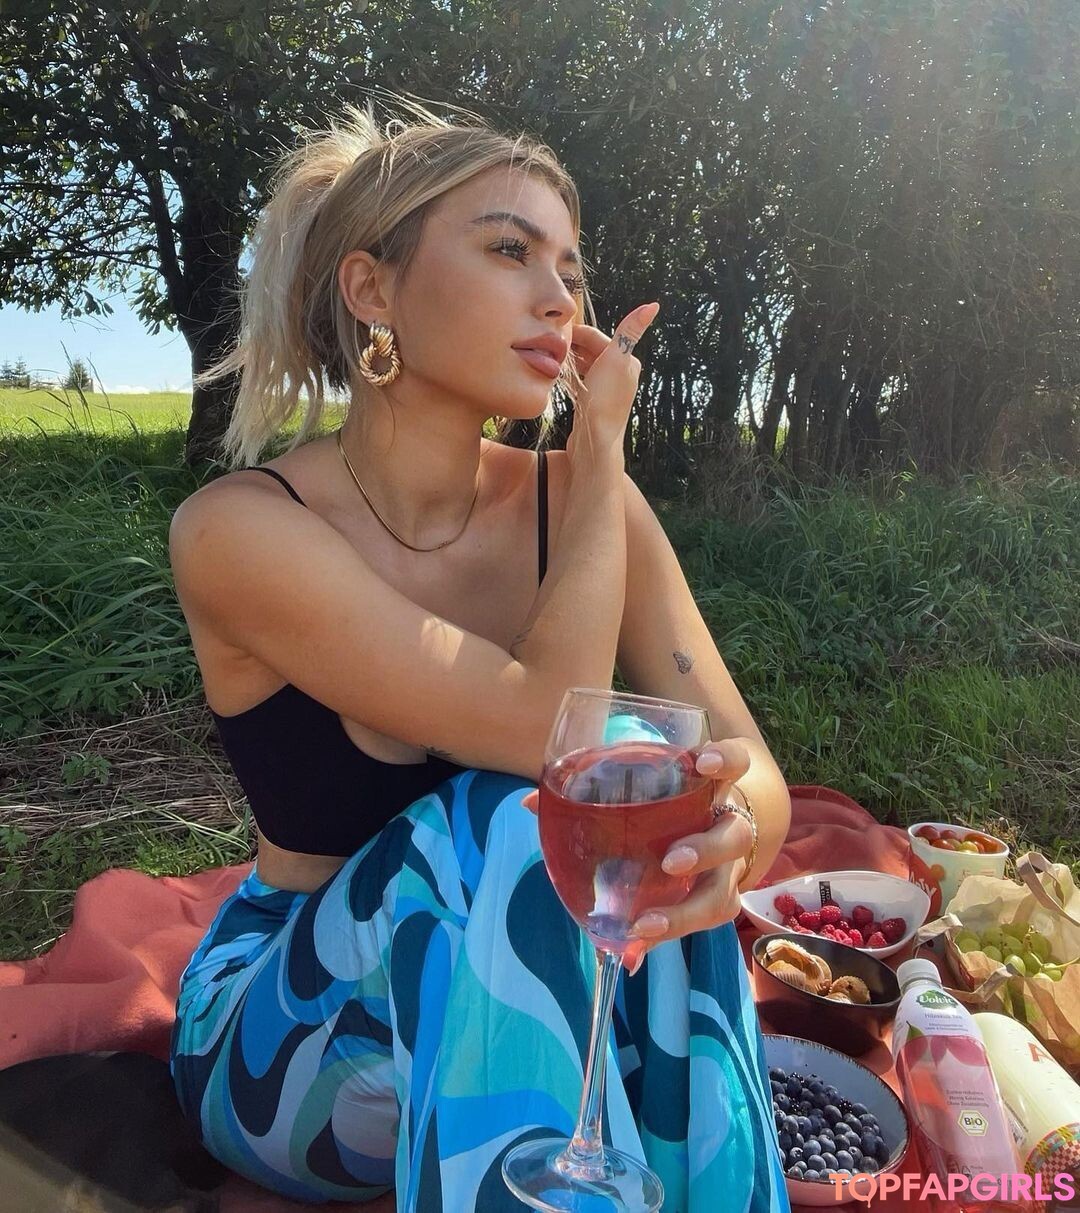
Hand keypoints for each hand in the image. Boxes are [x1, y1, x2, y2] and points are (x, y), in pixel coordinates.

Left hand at [519, 738, 754, 974]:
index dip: (727, 761)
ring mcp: (728, 869)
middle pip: (735, 836)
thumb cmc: (666, 801)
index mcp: (711, 785)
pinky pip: (699, 925)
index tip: (705, 765)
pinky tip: (632, 954)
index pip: (737, 762)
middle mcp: (728, 825)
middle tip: (670, 860)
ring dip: (686, 912)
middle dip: (706, 850)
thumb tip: (529, 804)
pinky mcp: (716, 901)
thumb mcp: (638, 786)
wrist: (708, 826)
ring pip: (725, 892)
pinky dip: (663, 939)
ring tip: (645, 926)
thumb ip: (589, 788)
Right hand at [565, 302, 658, 463]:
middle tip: (547, 345)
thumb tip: (652, 306)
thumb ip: (629, 331)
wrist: (595, 442)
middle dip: (571, 346)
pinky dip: (568, 376)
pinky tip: (556, 375)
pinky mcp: (593, 403)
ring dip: (568, 360)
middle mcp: (619, 374)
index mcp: (627, 361)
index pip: (598, 337)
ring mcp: (605, 390)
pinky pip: (578, 381)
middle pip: (590, 351)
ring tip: (549, 359)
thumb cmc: (604, 401)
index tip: (554, 331)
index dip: (577, 333)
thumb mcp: (616, 359)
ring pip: (583, 366)